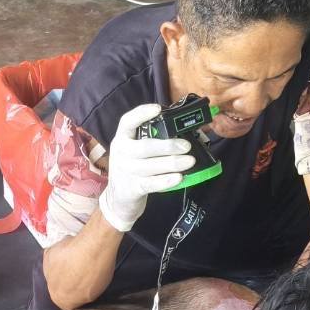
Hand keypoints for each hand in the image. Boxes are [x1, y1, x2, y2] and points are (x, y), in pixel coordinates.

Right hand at [97, 103, 195, 231]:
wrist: (118, 200)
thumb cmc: (132, 170)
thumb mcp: (133, 152)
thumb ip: (149, 140)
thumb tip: (181, 129)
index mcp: (122, 139)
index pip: (127, 122)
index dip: (142, 113)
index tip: (158, 108)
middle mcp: (121, 153)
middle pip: (145, 147)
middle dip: (168, 146)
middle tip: (187, 146)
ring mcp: (126, 172)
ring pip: (151, 166)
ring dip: (172, 163)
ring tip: (190, 161)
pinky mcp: (132, 189)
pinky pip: (151, 184)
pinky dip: (166, 181)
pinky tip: (179, 178)